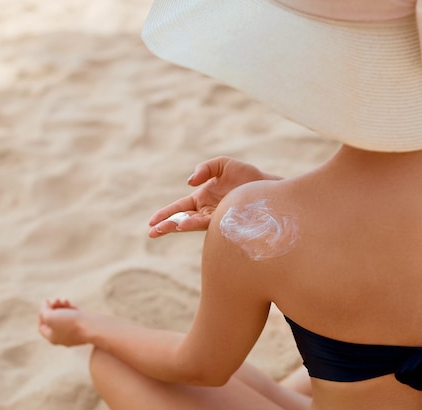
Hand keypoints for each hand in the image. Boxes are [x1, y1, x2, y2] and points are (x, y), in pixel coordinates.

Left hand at [38, 299, 86, 346]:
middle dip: (54, 308)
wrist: (92, 326)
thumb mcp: (50, 316)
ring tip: (65, 300)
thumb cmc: (70, 323)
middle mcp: (63, 338)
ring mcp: (74, 334)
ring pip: (64, 319)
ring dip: (63, 308)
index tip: (46, 304)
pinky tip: (73, 306)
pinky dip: (72, 311)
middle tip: (57, 299)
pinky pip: (74, 319)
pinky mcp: (83, 329)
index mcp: (53, 338)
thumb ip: (43, 311)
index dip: (42, 313)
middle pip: (53, 321)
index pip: (42, 326)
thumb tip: (44, 305)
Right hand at [148, 156, 281, 237]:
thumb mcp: (224, 164)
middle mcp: (207, 211)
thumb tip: (190, 181)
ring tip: (163, 230)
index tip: (152, 222)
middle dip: (166, 225)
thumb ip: (206, 168)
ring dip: (177, 226)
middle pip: (181, 219)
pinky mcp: (226, 222)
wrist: (269, 187)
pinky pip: (208, 223)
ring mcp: (216, 218)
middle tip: (151, 232)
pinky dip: (194, 224)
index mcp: (203, 198)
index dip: (165, 214)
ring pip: (192, 224)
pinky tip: (184, 225)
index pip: (179, 208)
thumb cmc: (248, 176)